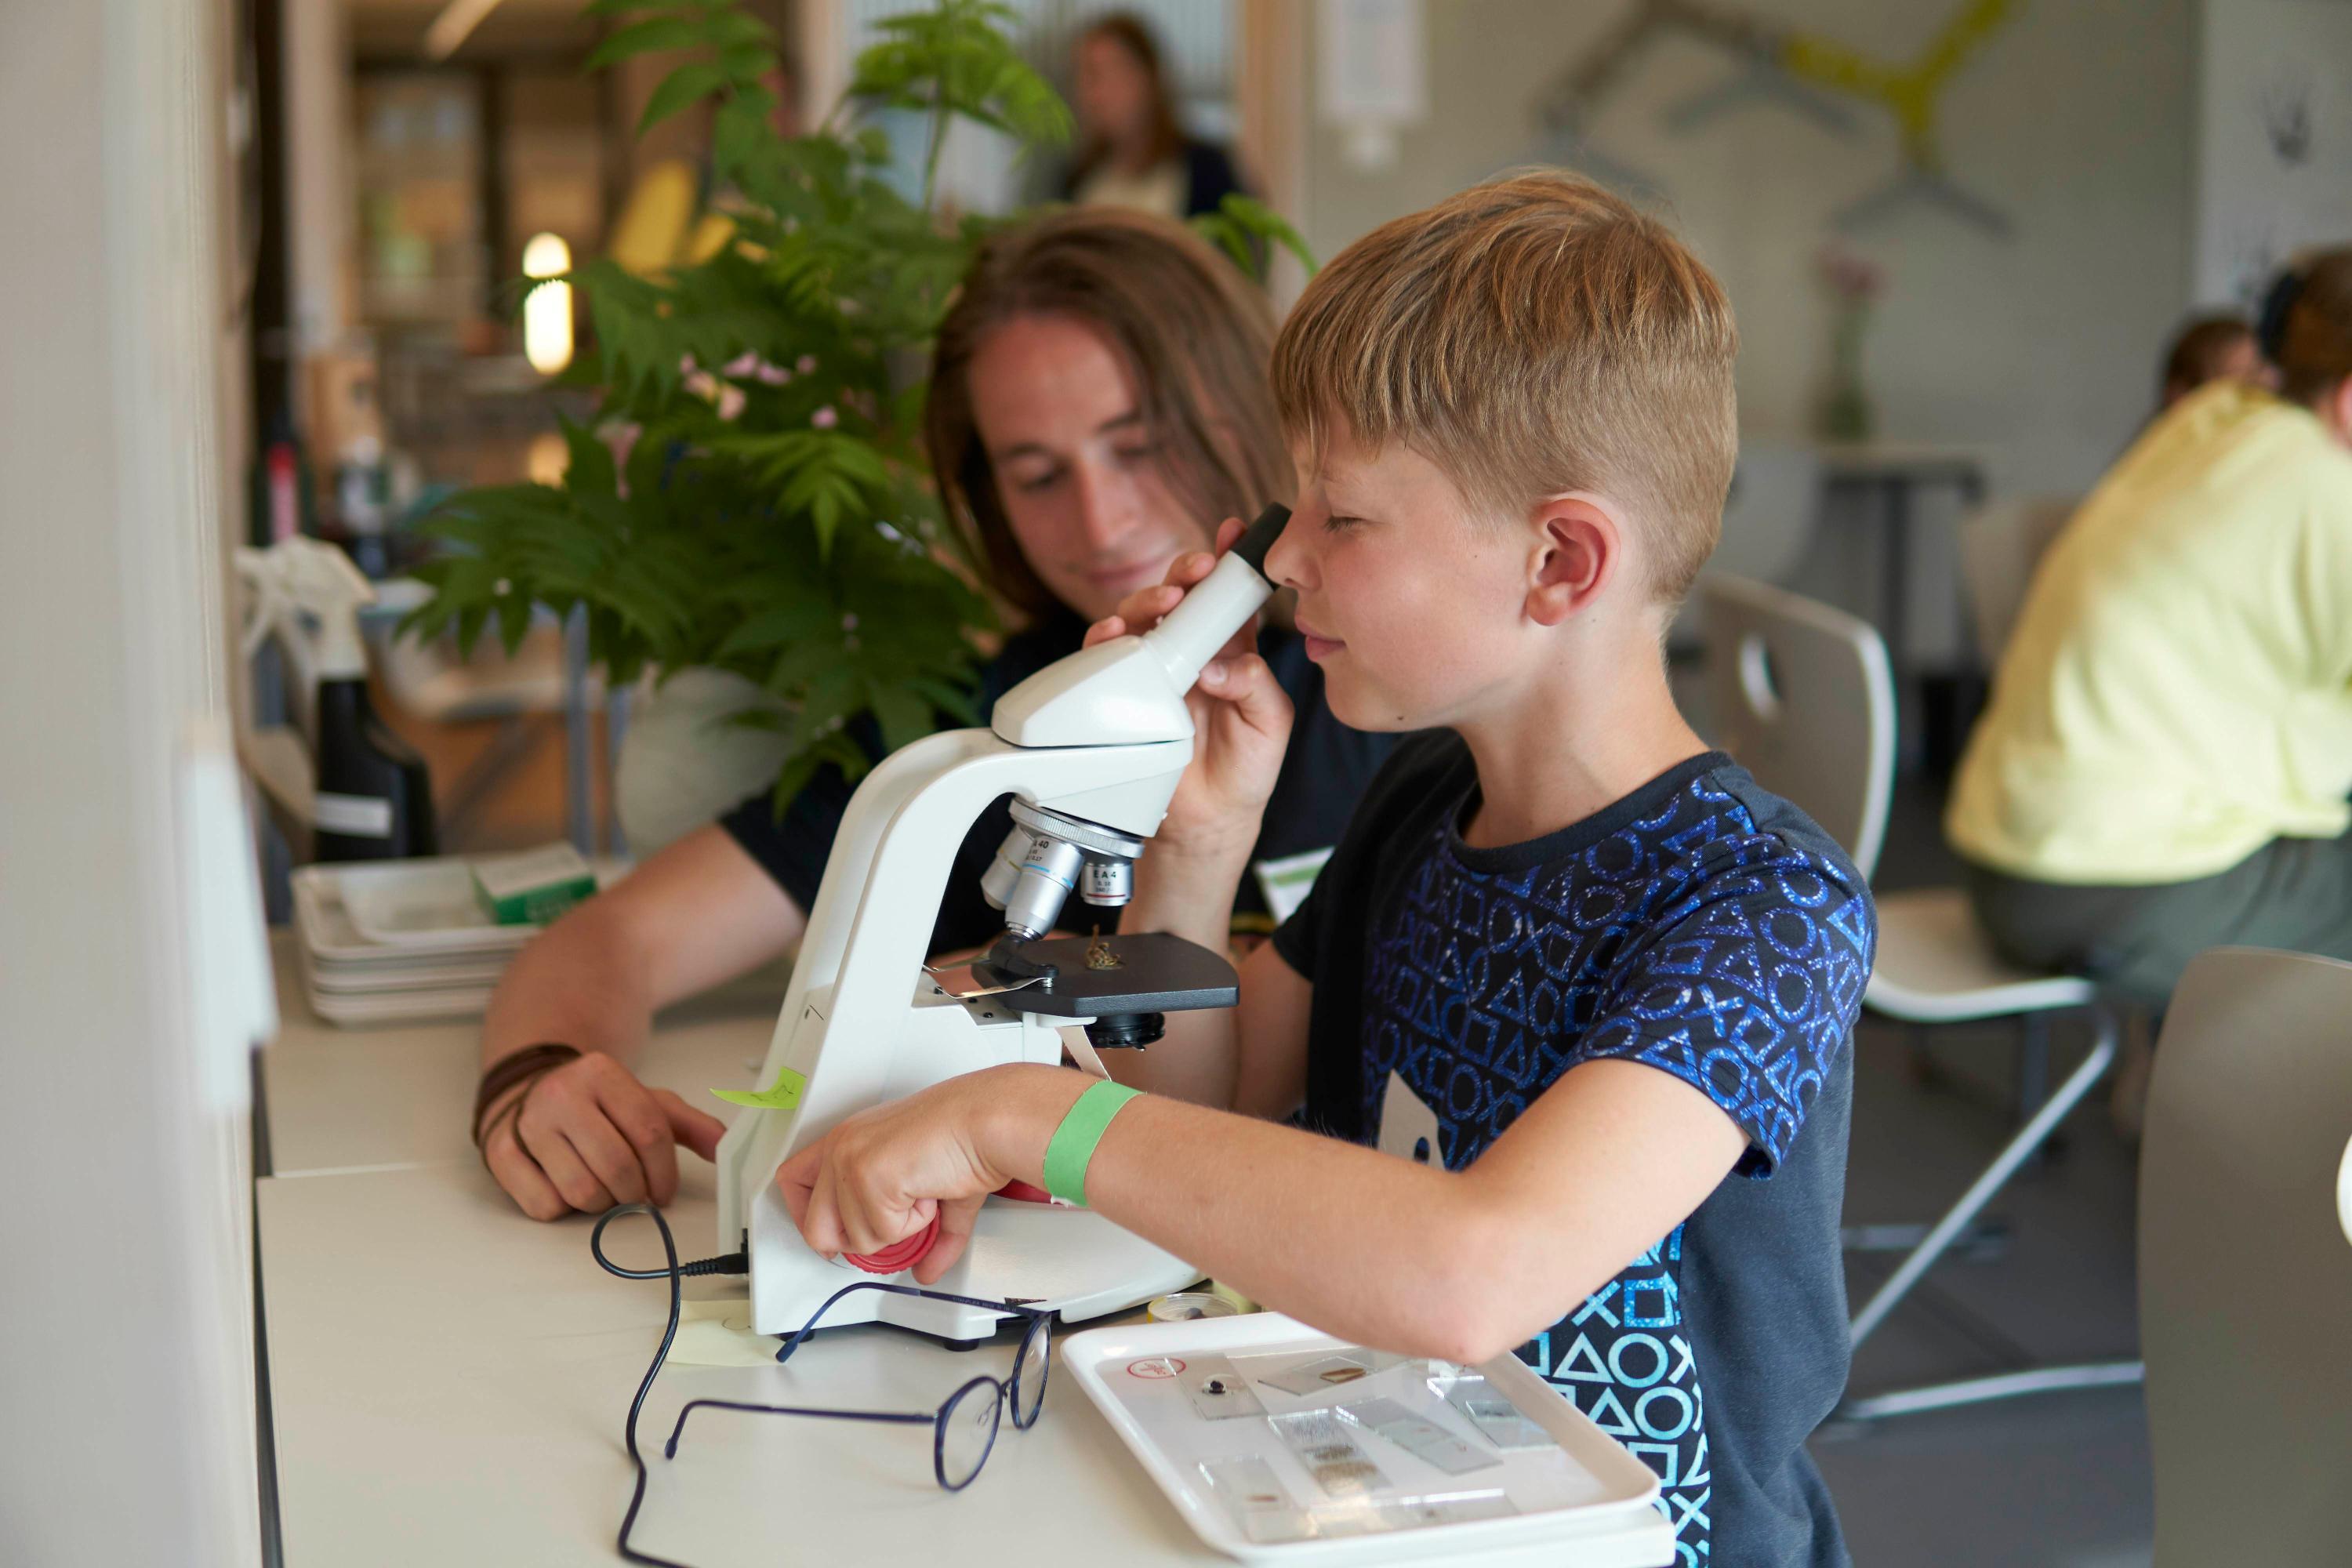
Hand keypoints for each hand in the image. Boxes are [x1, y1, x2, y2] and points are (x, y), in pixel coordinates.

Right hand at [482, 1051, 725, 1220]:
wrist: (531, 1092)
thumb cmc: (597, 1106)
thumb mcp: (645, 1102)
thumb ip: (688, 1124)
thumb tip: (726, 1147)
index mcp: (602, 1073)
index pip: (649, 1132)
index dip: (664, 1173)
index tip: (664, 1191)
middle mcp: (561, 1093)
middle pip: (617, 1166)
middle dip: (635, 1194)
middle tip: (636, 1196)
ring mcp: (528, 1124)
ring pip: (581, 1191)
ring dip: (602, 1203)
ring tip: (604, 1189)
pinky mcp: (501, 1153)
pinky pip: (545, 1205)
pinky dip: (564, 1207)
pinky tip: (567, 1186)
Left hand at [775, 1066, 1078, 1285]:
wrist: (988, 1121)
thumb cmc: (967, 1135)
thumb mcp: (930, 1186)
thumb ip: (922, 1232)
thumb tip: (924, 1271)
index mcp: (849, 1139)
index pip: (791, 1180)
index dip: (805, 1216)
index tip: (832, 1236)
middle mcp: (841, 1147)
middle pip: (815, 1229)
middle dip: (858, 1241)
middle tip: (894, 1225)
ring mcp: (851, 1163)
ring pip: (858, 1240)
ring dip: (900, 1228)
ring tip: (923, 1190)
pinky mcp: (869, 1178)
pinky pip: (886, 1234)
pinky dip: (917, 1223)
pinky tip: (929, 1189)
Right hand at [1084, 517, 1293, 860]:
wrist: (1209, 821)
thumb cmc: (1245, 768)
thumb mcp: (1270, 723)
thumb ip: (1254, 685)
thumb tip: (1219, 666)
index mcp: (1234, 650)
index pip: (1230, 596)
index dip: (1230, 560)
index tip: (1234, 535)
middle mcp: (1192, 652)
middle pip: (1181, 595)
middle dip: (1185, 572)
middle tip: (1195, 572)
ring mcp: (1156, 670)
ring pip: (1142, 617)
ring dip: (1148, 599)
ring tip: (1164, 600)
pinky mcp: (1125, 692)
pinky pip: (1108, 657)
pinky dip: (1107, 639)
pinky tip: (1115, 634)